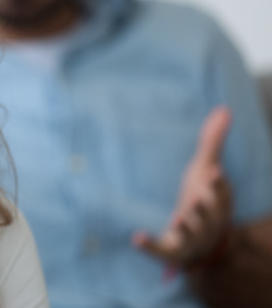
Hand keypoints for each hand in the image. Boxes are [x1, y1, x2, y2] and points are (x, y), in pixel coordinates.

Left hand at [133, 107, 232, 267]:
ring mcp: (191, 238)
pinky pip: (162, 251)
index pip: (222, 194)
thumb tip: (224, 109)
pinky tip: (136, 238)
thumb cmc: (204, 199)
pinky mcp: (173, 251)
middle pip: (208, 216)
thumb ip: (212, 142)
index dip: (219, 185)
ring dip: (185, 226)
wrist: (203, 245)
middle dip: (204, 208)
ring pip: (190, 235)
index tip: (214, 171)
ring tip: (178, 219)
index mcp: (217, 202)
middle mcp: (207, 221)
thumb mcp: (206, 171)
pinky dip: (149, 246)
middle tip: (196, 199)